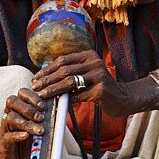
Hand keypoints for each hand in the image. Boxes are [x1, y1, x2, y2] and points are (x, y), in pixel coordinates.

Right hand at [0, 88, 45, 158]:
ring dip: (27, 123)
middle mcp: (9, 119)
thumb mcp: (38, 135)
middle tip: (40, 117)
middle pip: (12, 101)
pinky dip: (18, 135)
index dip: (31, 96)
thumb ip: (46, 125)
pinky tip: (26, 136)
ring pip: (10, 118)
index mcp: (18, 113)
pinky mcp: (2, 144)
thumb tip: (60, 115)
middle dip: (28, 107)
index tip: (43, 105)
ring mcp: (5, 131)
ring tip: (39, 131)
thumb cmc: (25, 150)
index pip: (21, 95)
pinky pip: (7, 136)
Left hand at [32, 51, 158, 117]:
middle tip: (35, 87)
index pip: (63, 60)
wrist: (123, 98)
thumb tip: (46, 78)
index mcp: (88, 55)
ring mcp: (99, 75)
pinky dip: (67, 100)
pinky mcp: (101, 89)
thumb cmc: (100, 88)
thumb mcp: (87, 76)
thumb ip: (71, 74)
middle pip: (64, 70)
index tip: (36, 78)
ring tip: (42, 95)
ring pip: (70, 82)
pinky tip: (58, 103)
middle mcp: (94, 62)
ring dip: (53, 89)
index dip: (47, 70)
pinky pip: (79, 95)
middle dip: (47, 80)